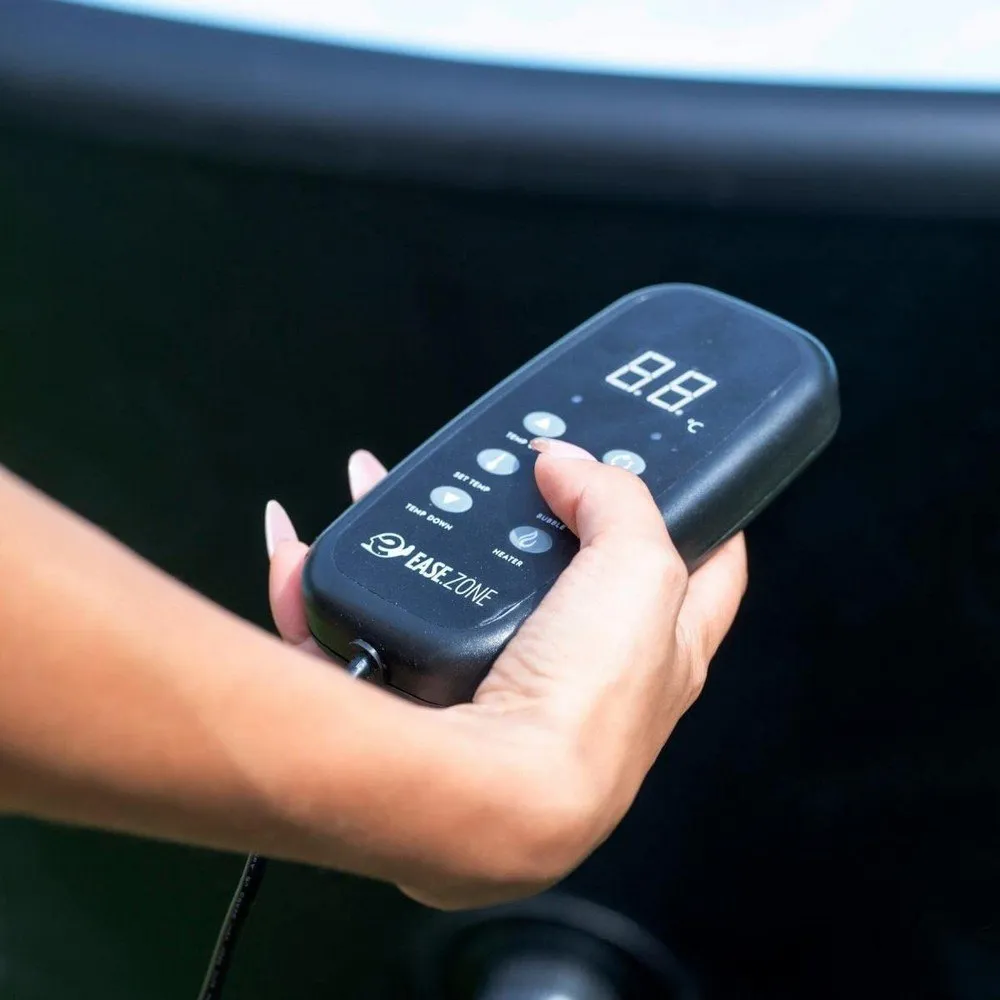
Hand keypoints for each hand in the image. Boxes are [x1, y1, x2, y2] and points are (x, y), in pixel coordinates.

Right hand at [266, 442, 746, 907]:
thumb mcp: (639, 573)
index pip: (703, 571)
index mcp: (657, 647)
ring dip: (411, 531)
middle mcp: (581, 669)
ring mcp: (499, 683)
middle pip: (552, 565)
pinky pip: (369, 628)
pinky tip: (301, 556)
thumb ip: (616, 498)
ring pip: (450, 585)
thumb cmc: (583, 712)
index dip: (694, 513)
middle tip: (498, 466)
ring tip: (373, 483)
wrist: (487, 801)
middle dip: (519, 509)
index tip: (666, 467)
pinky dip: (333, 592)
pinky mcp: (424, 699)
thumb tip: (565, 462)